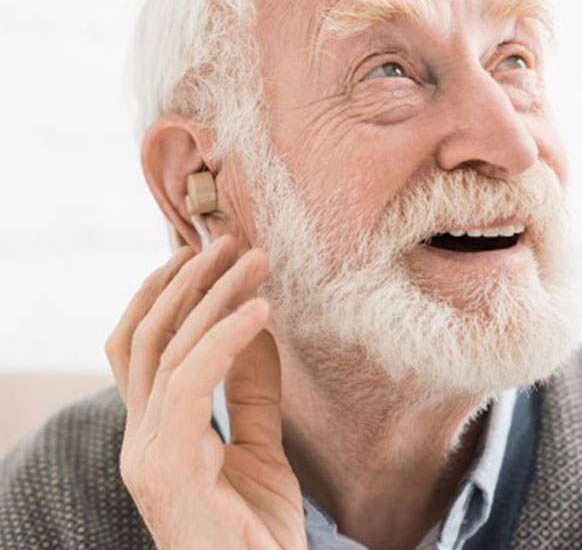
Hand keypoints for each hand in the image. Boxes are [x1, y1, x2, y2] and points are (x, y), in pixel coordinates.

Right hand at [104, 236, 305, 549]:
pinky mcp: (170, 469)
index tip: (209, 254)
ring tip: (253, 260)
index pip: (143, 347)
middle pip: (147, 337)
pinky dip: (223, 340)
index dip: (167, 294)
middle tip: (230, 240)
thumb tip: (256, 325)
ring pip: (165, 350)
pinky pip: (189, 385)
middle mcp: (140, 439)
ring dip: (209, 296)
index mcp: (155, 433)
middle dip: (185, 281)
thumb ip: (252, 392)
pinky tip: (259, 312)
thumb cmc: (258, 534)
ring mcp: (148, 455)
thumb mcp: (262, 448)